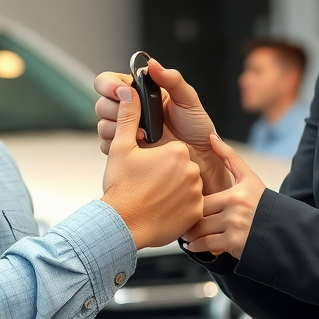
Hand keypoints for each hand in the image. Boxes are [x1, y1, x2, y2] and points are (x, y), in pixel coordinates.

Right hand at [94, 59, 230, 193]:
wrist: (201, 158)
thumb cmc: (196, 128)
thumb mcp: (188, 99)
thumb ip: (172, 79)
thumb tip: (152, 64)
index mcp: (139, 93)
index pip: (110, 82)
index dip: (109, 85)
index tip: (121, 91)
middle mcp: (129, 110)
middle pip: (101, 104)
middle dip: (114, 109)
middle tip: (133, 116)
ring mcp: (126, 130)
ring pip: (103, 125)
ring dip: (118, 128)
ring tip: (142, 134)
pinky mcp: (127, 150)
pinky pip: (109, 146)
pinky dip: (119, 146)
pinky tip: (139, 145)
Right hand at [102, 87, 203, 249]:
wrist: (123, 228)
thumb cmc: (122, 188)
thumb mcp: (122, 147)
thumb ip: (129, 115)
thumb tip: (129, 90)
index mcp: (176, 152)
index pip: (171, 149)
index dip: (156, 156)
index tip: (144, 166)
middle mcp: (190, 170)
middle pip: (178, 167)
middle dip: (163, 173)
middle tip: (145, 184)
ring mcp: (195, 193)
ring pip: (184, 186)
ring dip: (171, 190)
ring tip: (151, 198)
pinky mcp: (196, 213)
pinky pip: (190, 206)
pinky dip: (178, 207)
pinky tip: (161, 210)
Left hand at [183, 134, 265, 258]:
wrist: (282, 231)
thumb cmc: (262, 203)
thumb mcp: (249, 178)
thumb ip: (229, 157)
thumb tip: (211, 136)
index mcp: (235, 193)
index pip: (201, 197)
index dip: (190, 202)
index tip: (182, 205)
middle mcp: (235, 209)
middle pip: (198, 214)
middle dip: (187, 219)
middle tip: (177, 220)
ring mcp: (235, 227)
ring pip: (200, 230)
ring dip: (189, 235)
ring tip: (185, 234)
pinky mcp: (235, 244)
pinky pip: (206, 245)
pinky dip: (196, 246)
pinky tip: (193, 245)